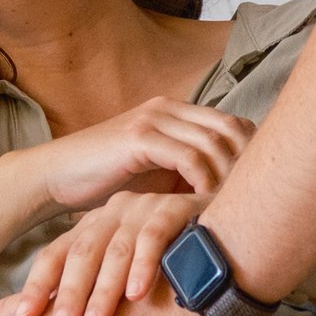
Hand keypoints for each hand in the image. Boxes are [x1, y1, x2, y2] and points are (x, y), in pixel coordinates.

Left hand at [0, 192, 208, 315]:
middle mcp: (111, 215)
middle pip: (77, 254)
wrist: (230, 244)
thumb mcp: (101, 289)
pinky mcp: (179, 210)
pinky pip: (156, 235)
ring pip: (112, 248)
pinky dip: (145, 264)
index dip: (34, 290)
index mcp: (88, 230)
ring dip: (101, 289)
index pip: (51, 259)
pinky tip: (139, 294)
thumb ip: (41, 309)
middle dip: (65, 295)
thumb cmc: (162, 276)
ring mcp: (144, 210)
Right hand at [21, 98, 250, 212]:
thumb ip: (189, 174)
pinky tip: (204, 205)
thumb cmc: (106, 183)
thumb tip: (234, 197)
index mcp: (176, 112)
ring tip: (232, 208)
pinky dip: (203, 182)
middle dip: (248, 165)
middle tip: (253, 202)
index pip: (234, 124)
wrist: (56, 178)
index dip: (252, 154)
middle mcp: (169, 108)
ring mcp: (153, 119)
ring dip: (228, 177)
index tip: (258, 191)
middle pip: (232, 128)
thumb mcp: (157, 175)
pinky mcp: (139, 138)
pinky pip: (187, 156)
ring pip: (213, 142)